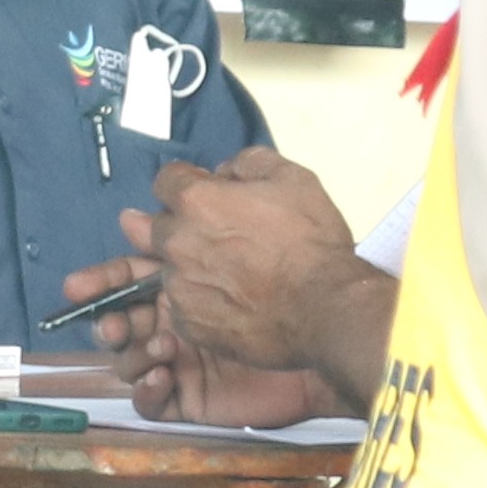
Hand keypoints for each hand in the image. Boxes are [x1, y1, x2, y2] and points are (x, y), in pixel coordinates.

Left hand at [114, 151, 393, 416]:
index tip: (210, 195)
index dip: (190, 184)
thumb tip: (223, 172)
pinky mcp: (190, 325)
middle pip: (161, 226)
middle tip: (220, 238)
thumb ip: (248, 162)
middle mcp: (177, 242)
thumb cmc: (310, 239)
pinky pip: (183, 306)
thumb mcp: (292, 178)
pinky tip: (230, 304)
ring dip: (191, 267)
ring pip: (171, 269)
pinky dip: (201, 303)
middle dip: (183, 225)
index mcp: (196, 201)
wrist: (325, 308)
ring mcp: (180, 288)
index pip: (166, 181)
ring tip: (231, 277)